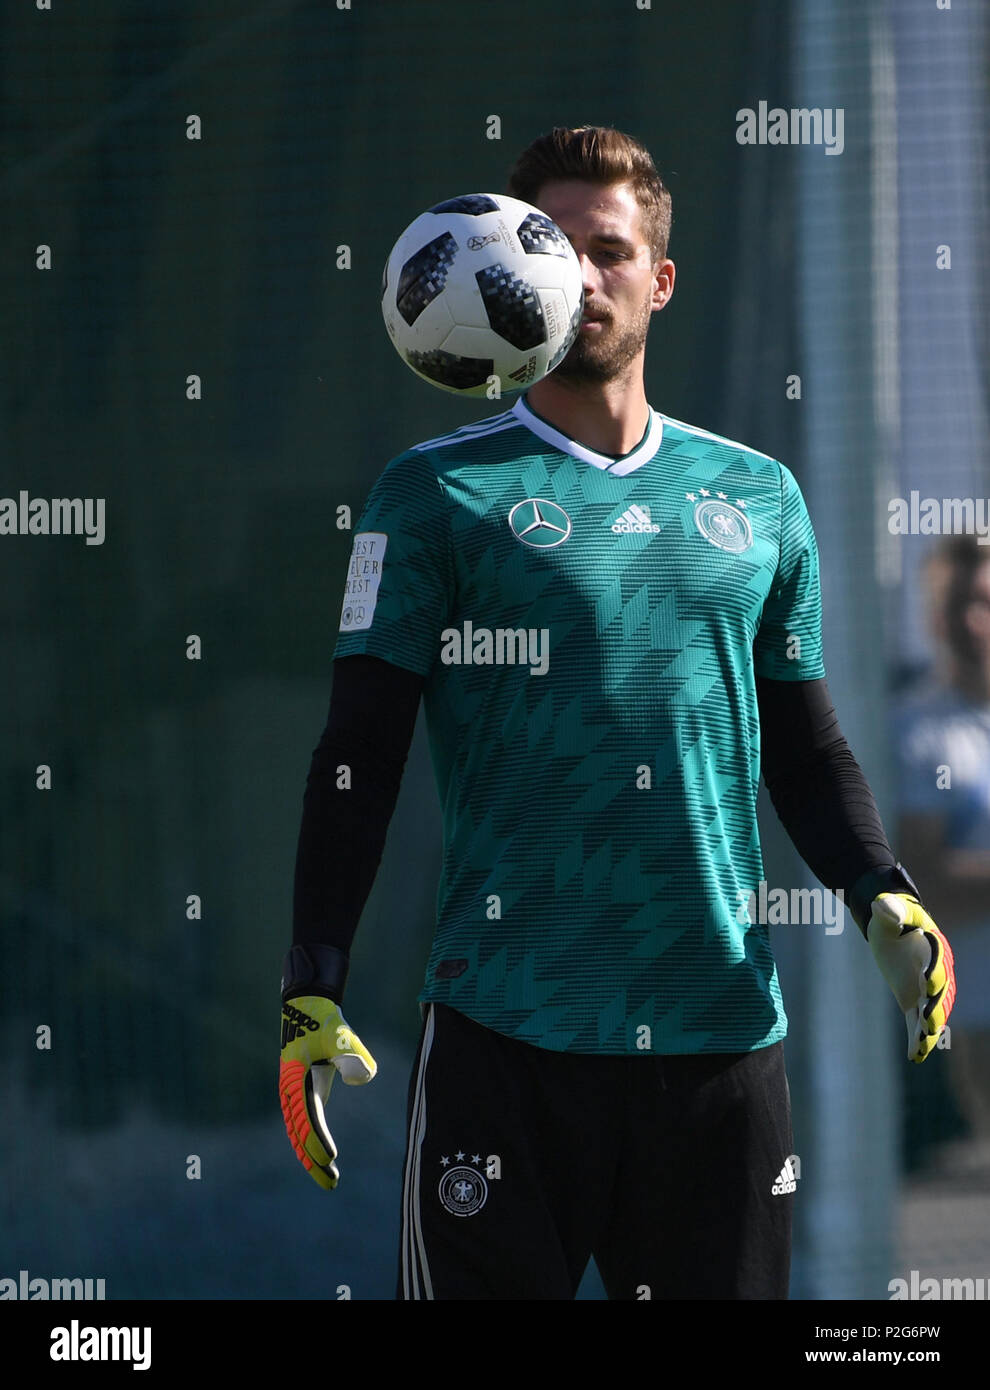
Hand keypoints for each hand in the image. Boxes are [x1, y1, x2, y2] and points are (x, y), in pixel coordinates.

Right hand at [279, 994, 376, 1188]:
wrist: (307, 1008)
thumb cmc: (326, 1023)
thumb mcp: (342, 1035)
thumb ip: (354, 1053)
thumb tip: (364, 1075)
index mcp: (298, 1079)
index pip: (308, 1117)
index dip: (317, 1140)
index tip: (330, 1159)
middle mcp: (291, 1090)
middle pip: (300, 1134)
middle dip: (313, 1160)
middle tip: (331, 1183)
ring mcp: (292, 1093)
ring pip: (297, 1134)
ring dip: (310, 1158)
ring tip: (328, 1180)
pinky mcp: (299, 1092)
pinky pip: (300, 1126)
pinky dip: (307, 1145)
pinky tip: (319, 1160)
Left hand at [867, 893, 955, 1062]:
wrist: (892, 928)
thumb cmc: (891, 916)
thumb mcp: (887, 910)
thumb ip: (889, 909)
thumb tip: (884, 906)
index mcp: (932, 947)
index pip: (936, 962)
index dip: (933, 972)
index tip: (927, 983)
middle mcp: (934, 971)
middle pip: (940, 993)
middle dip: (935, 1008)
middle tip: (929, 1023)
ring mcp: (924, 990)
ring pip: (932, 1012)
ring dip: (928, 1029)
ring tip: (923, 1045)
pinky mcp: (913, 1001)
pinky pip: (916, 1023)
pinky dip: (916, 1039)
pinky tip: (913, 1056)